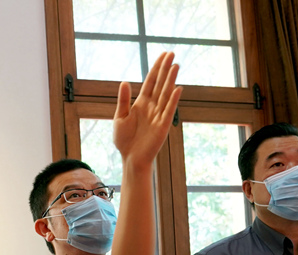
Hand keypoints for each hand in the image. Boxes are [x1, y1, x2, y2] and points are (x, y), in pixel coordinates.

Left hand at [113, 52, 181, 166]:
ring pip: (165, 94)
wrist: (130, 157)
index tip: (163, 55)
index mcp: (141, 103)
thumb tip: (124, 82)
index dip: (156, 68)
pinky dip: (172, 100)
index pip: (151, 82)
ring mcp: (158, 115)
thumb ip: (123, 100)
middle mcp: (152, 107)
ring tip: (175, 65)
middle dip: (165, 69)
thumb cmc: (124, 139)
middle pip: (160, 84)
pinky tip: (177, 88)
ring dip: (170, 80)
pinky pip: (168, 110)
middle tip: (172, 53)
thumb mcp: (120, 117)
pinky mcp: (162, 125)